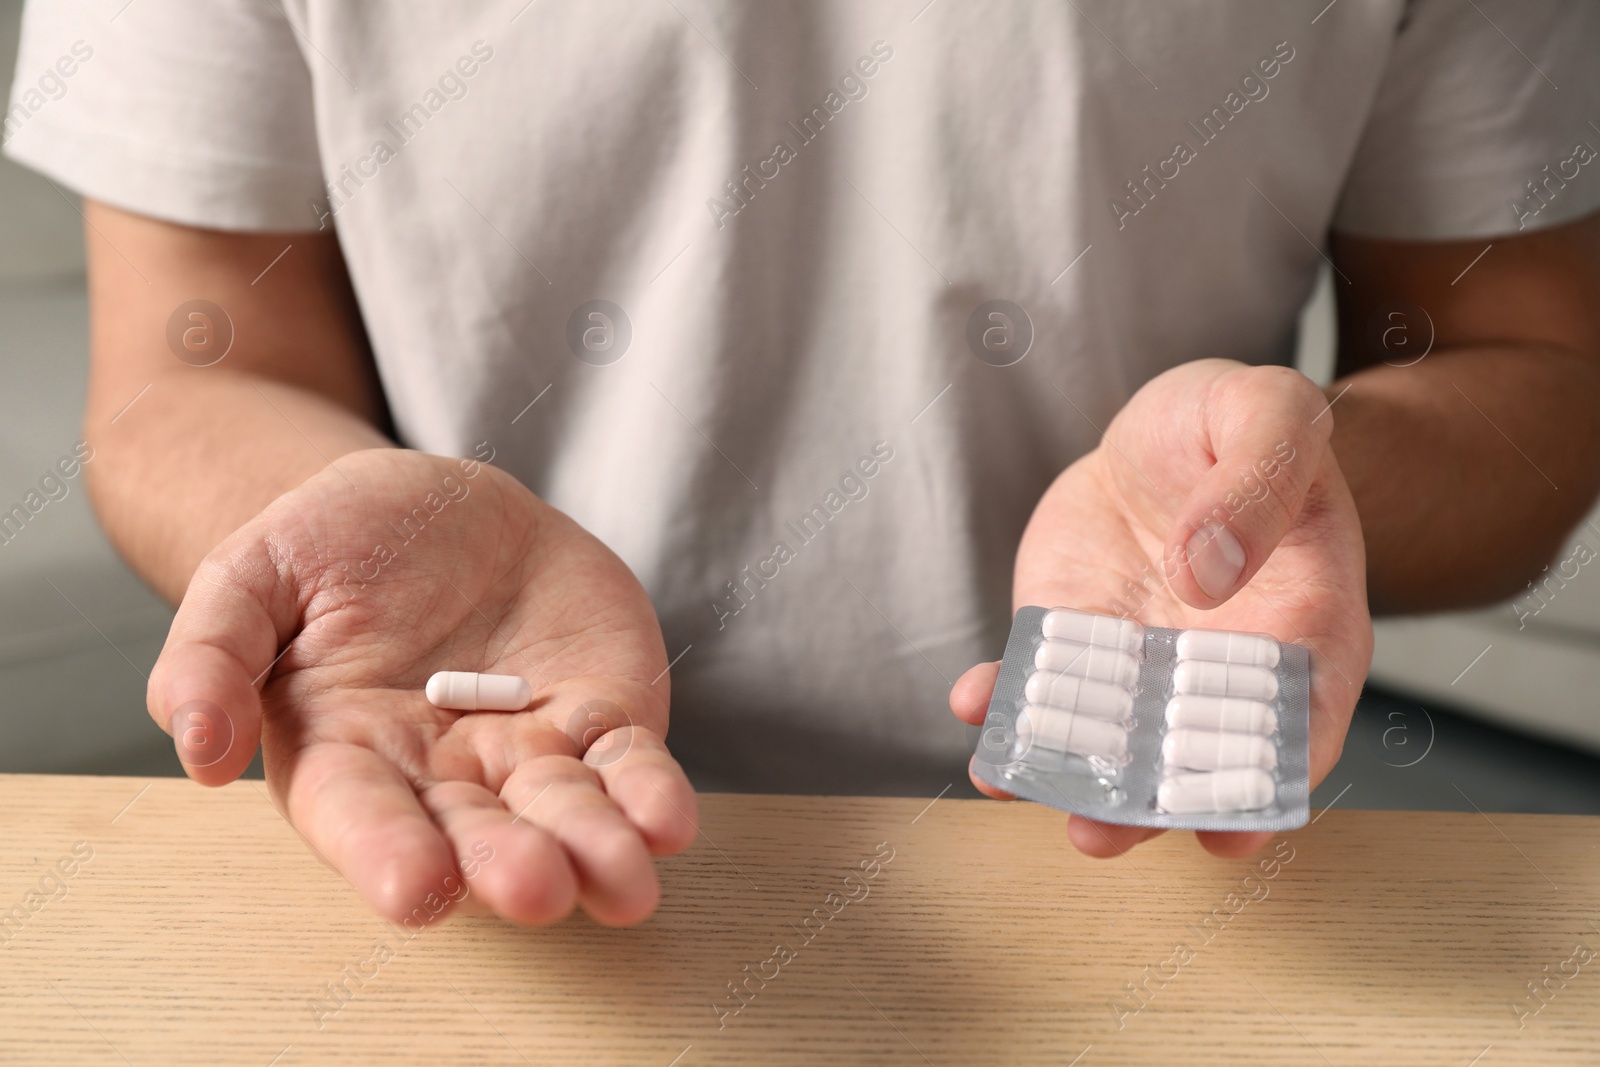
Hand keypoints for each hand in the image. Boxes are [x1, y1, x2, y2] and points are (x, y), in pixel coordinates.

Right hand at [149, 448, 695, 924]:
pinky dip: (649, 792)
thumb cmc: (330, 545)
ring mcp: (527, 749)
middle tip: (538, 888)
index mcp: (344, 755)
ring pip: (565, 813)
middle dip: (509, 864)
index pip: (361, 818)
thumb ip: (211, 655)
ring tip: (624, 881)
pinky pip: (628, 762)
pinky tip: (668, 819)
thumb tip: (198, 753)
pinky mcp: (599, 714)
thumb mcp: (251, 575)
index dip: (387, 856)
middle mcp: (440, 774)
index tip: (418, 890)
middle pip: (476, 833)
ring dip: (596, 849)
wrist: (435, 504)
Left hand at [950, 360, 1371, 857]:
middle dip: (1144, 806)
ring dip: (1062, 769)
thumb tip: (1206, 573)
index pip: (1295, 725)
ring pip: (1108, 736)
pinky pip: (1039, 684)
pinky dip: (1005, 701)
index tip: (1228, 831)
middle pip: (1191, 759)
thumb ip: (1259, 480)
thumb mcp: (1271, 411)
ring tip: (1015, 782)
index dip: (1267, 786)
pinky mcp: (1075, 638)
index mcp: (1304, 627)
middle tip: (1096, 832)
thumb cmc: (1244, 425)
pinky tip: (975, 703)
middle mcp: (1220, 667)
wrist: (1168, 428)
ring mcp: (1141, 661)